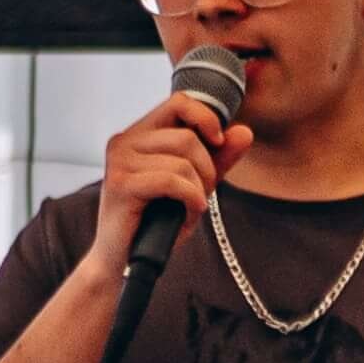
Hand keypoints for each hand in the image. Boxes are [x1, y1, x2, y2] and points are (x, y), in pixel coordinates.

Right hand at [87, 91, 256, 280]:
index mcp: (139, 134)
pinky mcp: (121, 184)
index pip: (179, 102)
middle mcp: (125, 141)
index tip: (218, 143)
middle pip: (186, 136)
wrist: (124, 260)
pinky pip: (172, 181)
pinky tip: (187, 215)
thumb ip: (218, 158)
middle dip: (206, 168)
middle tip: (201, 193)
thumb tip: (244, 131)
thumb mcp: (194, 184)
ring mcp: (119, 161)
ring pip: (182, 160)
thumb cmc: (156, 221)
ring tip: (190, 209)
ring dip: (198, 190)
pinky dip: (190, 200)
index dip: (206, 119)